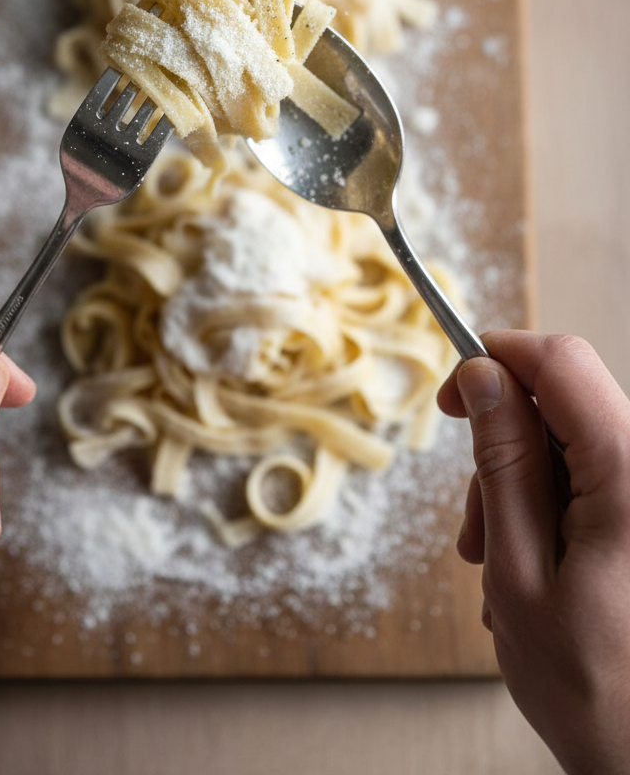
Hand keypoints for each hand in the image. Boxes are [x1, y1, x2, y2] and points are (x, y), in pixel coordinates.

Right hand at [438, 331, 629, 774]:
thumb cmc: (593, 689)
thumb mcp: (519, 572)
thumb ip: (503, 465)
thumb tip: (483, 376)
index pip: (562, 363)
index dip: (498, 360)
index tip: (453, 397)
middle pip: (565, 404)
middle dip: (502, 450)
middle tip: (472, 530)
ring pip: (574, 444)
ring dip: (520, 490)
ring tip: (497, 566)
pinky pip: (595, 481)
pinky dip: (551, 510)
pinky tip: (533, 570)